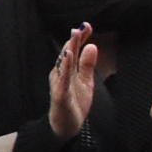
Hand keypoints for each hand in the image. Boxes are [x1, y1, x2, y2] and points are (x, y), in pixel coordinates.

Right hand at [45, 23, 100, 139]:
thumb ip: (88, 64)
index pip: (74, 51)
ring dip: (67, 52)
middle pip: (67, 55)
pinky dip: (64, 70)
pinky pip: (62, 81)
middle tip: (79, 27)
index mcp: (67, 70)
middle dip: (73, 41)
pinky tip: (67, 60)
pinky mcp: (60, 96)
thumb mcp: (86, 81)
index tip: (87, 26)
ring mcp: (59, 85)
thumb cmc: (74, 103)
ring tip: (72, 40)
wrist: (66, 126)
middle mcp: (61, 75)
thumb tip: (92, 45)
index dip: (80, 39)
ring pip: (63, 66)